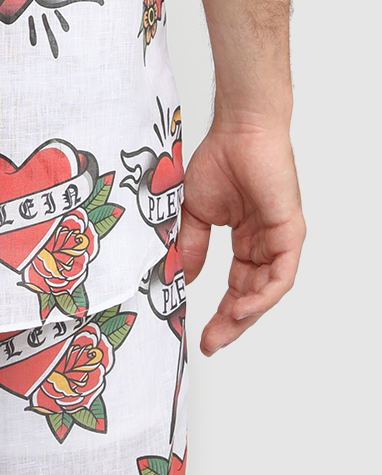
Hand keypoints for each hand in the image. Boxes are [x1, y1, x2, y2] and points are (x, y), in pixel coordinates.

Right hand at [181, 116, 304, 355]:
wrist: (239, 131)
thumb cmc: (219, 159)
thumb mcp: (196, 212)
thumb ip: (193, 246)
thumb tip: (183, 277)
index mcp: (247, 240)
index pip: (236, 287)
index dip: (221, 312)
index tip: (201, 334)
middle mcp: (265, 244)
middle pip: (252, 296)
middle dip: (231, 322)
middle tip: (211, 343)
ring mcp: (279, 240)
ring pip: (266, 291)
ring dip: (245, 315)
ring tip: (222, 330)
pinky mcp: (290, 234)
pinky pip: (280, 276)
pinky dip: (262, 296)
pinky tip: (241, 307)